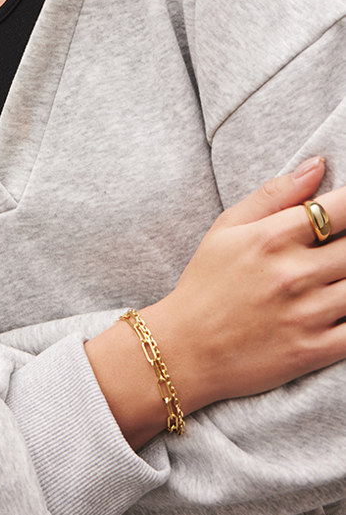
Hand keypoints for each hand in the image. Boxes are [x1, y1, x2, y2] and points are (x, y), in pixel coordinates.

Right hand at [87, 156, 345, 448]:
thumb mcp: (227, 228)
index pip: (340, 208)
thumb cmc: (205, 282)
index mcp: (270, 238)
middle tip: (339, 247)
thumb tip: (318, 164)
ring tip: (337, 272)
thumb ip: (273, 194)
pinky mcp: (317, 349)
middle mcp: (293, 273)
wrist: (185, 349)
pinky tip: (344, 303)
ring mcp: (308, 313)